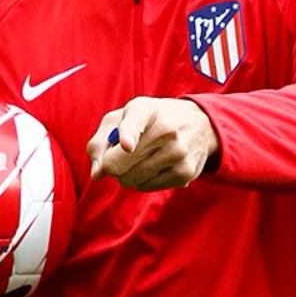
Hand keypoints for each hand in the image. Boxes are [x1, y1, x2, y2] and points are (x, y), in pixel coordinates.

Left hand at [87, 97, 219, 191]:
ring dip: (128, 173)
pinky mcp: (186, 173)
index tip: (127, 145)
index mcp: (145, 110)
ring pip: (130, 180)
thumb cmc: (149, 121)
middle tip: (124, 152)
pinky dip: (143, 180)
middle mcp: (166, 130)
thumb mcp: (121, 118)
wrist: (198, 123)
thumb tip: (96, 174)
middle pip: (117, 166)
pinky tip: (156, 164)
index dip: (128, 135)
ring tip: (143, 156)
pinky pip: (145, 187)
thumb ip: (99, 143)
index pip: (134, 123)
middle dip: (113, 164)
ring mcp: (178, 153)